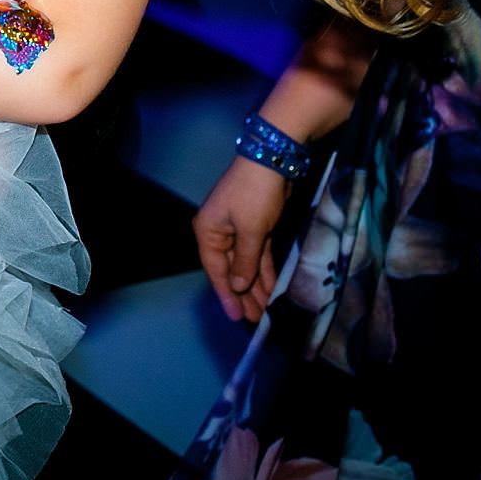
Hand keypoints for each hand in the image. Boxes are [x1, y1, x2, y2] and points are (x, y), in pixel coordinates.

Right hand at [193, 155, 289, 323]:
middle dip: (243, 294)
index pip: (215, 270)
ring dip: (255, 285)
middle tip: (253, 319)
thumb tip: (237, 286)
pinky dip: (264, 270)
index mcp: (208, 231)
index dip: (226, 294)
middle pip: (230, 270)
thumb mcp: (251, 231)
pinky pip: (258, 254)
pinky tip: (271, 287)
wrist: (272, 161)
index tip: (235, 317)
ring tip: (264, 310)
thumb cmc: (254, 195)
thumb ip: (245, 261)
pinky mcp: (256, 226)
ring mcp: (238, 229)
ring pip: (246, 264)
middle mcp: (219, 232)